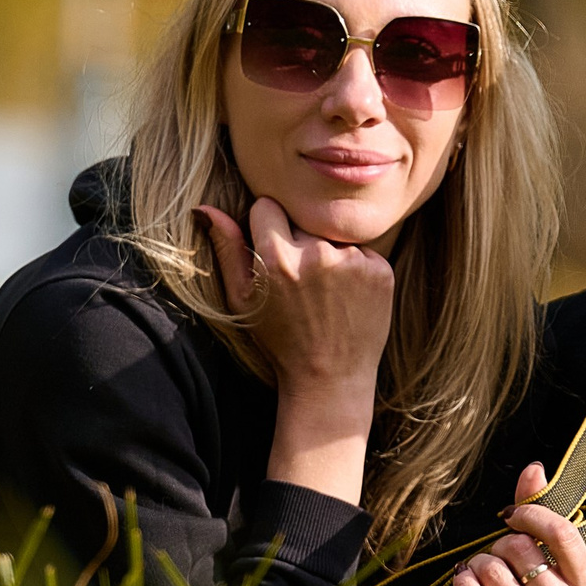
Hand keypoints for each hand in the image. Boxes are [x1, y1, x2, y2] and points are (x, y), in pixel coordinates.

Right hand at [198, 197, 393, 506]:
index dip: (266, 227)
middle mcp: (317, 254)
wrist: (330, 379)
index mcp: (276, 259)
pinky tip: (347, 298)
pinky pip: (362, 252)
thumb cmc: (280, 340)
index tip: (272, 255)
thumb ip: (227, 249)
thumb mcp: (241, 300)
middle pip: (302, 220)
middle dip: (298, 241)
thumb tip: (205, 208)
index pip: (267, 206)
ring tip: (325, 294)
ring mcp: (353, 262)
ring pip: (333, 236)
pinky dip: (356, 269)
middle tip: (302, 282)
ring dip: (329, 254)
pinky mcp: (381, 271)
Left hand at [452, 462, 585, 585]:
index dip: (531, 514)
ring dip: (476, 564)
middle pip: (519, 549)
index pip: (561, 532)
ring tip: (481, 573)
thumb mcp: (554, 570)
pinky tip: (465, 584)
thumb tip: (535, 468)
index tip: (512, 515)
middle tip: (497, 557)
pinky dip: (462, 585)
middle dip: (498, 544)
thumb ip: (543, 520)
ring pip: (491, 571)